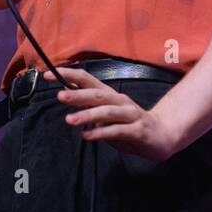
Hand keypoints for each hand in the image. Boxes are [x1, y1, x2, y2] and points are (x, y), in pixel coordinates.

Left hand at [43, 66, 178, 161]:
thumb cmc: (130, 124)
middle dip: (78, 95)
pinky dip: (102, 133)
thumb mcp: (108, 114)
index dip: (69, 76)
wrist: (162, 135)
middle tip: (59, 96)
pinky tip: (88, 136)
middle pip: (97, 94)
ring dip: (88, 115)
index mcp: (110, 95)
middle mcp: (120, 101)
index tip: (48, 75)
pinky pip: (117, 131)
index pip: (88, 80)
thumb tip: (67, 93)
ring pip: (107, 112)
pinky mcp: (137, 130)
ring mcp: (130, 115)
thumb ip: (90, 105)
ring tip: (70, 120)